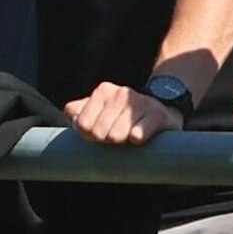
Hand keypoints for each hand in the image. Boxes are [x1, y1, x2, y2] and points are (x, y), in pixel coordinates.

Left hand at [64, 82, 181, 145]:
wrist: (162, 109)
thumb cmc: (123, 115)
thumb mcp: (100, 109)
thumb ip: (78, 111)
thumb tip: (71, 114)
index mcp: (103, 91)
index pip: (83, 124)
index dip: (89, 136)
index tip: (99, 134)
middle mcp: (121, 93)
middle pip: (99, 132)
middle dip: (105, 140)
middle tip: (115, 137)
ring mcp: (140, 103)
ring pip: (117, 135)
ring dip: (121, 142)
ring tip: (128, 136)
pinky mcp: (158, 115)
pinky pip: (137, 135)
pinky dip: (136, 140)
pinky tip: (139, 137)